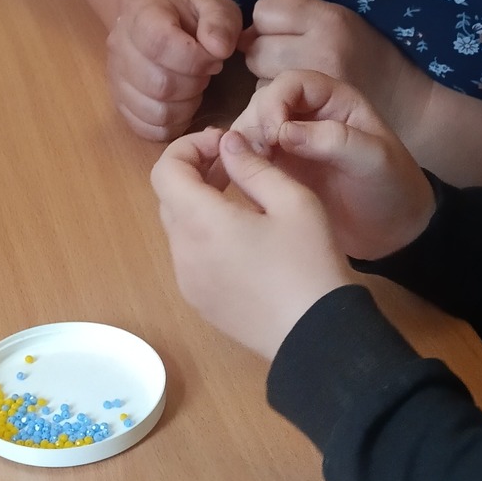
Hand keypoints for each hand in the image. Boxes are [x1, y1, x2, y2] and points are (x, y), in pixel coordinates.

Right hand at [108, 0, 242, 142]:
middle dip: (194, 84)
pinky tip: (182, 104)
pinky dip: (171, 124)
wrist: (161, 18)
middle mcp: (120, 46)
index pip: (160, 44)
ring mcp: (116, 77)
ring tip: (193, 87)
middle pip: (158, 84)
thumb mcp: (215, 6)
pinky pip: (145, 128)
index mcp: (141, 14)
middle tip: (206, 73)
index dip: (195, 59)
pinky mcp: (120, 102)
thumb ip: (221, 23)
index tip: (214, 58)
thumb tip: (219, 50)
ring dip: (185, 106)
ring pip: (153, 111)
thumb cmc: (191, 14)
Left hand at [151, 128, 353, 358]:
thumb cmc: (309, 262)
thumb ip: (253, 166)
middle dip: (195, 173)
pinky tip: (245, 241)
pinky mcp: (200, 302)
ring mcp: (188, 281)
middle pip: (169, 198)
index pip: (165, 170)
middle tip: (234, 165)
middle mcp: (183, 252)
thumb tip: (228, 144)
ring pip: (179, 229)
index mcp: (201, 222)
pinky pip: (190, 257)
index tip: (224, 144)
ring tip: (244, 202)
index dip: (188, 147)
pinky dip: (205, 236)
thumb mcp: (293, 202)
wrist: (316, 336)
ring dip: (200, 205)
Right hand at [232, 71, 434, 260]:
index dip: (276, 102)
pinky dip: (238, 168)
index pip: (291, 83)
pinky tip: (241, 185)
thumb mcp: (374, 159)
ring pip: (249, 131)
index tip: (274, 135)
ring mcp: (288, 145)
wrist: (393, 231)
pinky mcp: (277, 172)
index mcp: (333, 100)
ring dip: (240, 148)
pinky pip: (246, 161)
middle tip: (258, 159)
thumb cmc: (392, 187)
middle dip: (254, 126)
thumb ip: (333, 140)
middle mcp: (306, 116)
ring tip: (247, 174)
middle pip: (262, 104)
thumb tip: (283, 132)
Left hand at [241, 0, 433, 143]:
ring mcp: (314, 90)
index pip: (265, 10)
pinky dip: (278, 105)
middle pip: (255, 47)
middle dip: (265, 53)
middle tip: (293, 61)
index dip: (269, 22)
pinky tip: (302, 106)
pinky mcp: (307, 120)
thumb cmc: (366, 56)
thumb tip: (242, 35)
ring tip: (301, 84)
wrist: (406, 105)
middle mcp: (320, 52)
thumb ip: (294, 18)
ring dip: (268, 82)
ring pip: (257, 79)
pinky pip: (270, 106)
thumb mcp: (339, 20)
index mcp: (330, 20)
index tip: (287, 32)